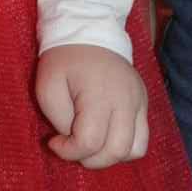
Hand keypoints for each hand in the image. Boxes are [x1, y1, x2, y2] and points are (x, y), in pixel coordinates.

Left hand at [34, 44, 148, 168]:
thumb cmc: (64, 60)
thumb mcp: (47, 87)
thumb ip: (59, 120)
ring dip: (110, 156)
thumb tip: (74, 141)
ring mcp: (139, 102)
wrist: (90, 31)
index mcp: (99, 94)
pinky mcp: (144, 102)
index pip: (90, 142)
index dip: (68, 151)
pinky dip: (125, 147)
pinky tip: (106, 137)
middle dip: (90, 159)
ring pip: (134, 150)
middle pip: (115, 151)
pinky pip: (142, 139)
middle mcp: (125, 100)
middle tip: (72, 145)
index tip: (54, 141)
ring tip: (91, 143)